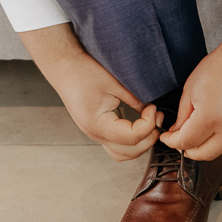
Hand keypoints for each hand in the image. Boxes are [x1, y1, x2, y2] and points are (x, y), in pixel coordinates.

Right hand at [19, 23, 160, 161]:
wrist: (64, 68)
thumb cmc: (84, 72)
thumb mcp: (115, 84)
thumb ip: (135, 100)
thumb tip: (152, 111)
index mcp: (97, 124)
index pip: (132, 137)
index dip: (148, 124)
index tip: (153, 108)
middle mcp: (95, 134)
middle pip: (130, 151)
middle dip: (149, 137)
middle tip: (156, 117)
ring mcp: (95, 134)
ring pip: (124, 154)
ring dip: (141, 144)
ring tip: (150, 124)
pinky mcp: (98, 130)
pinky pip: (118, 146)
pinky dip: (132, 142)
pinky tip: (140, 126)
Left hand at [161, 10, 221, 159]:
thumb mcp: (192, 88)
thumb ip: (182, 115)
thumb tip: (177, 132)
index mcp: (210, 118)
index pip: (186, 142)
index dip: (172, 142)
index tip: (167, 137)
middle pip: (205, 155)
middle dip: (189, 151)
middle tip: (180, 142)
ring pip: (221, 145)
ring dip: (207, 141)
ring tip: (200, 125)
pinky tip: (218, 116)